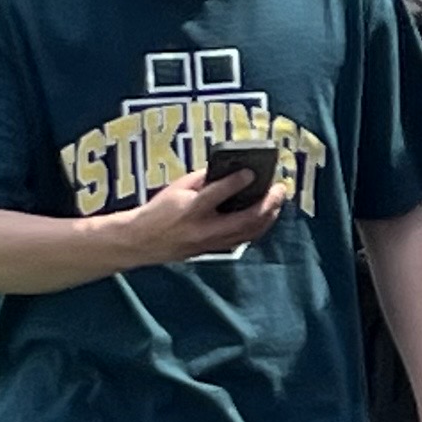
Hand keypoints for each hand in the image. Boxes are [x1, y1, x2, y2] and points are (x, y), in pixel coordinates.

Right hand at [135, 161, 287, 264]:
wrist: (141, 241)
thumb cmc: (159, 210)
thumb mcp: (176, 188)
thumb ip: (203, 180)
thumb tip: (231, 170)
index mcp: (189, 209)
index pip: (217, 193)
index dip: (237, 181)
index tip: (253, 171)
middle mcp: (202, 228)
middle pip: (244, 219)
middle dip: (268, 203)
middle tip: (280, 188)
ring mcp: (210, 243)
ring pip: (249, 232)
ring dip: (268, 216)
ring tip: (278, 201)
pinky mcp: (213, 250)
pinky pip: (242, 239)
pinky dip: (258, 227)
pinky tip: (266, 216)